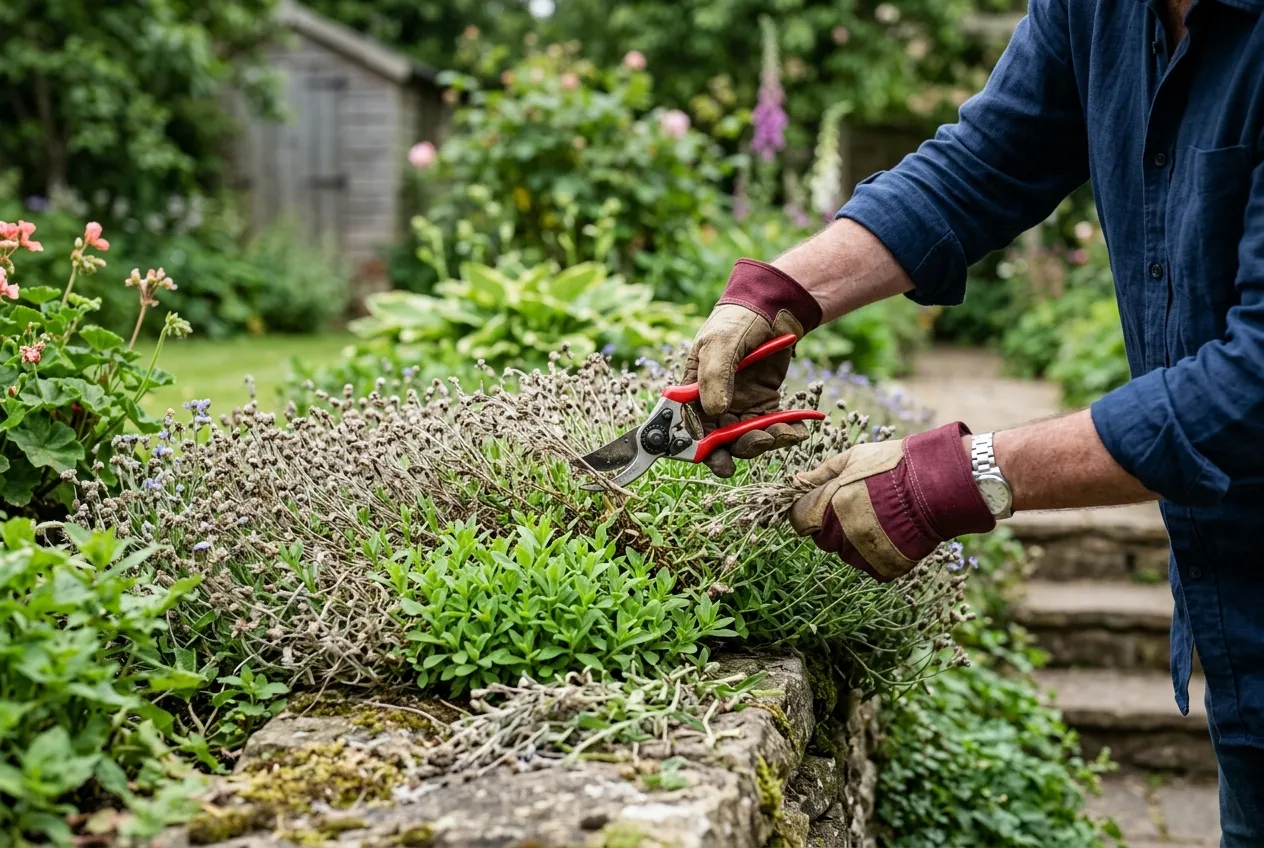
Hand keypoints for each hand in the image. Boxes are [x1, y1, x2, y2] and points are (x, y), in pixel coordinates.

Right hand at [683, 259, 821, 476]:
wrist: (773, 309)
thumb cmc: (737, 321)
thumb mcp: (720, 343)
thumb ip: (714, 376)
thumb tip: (715, 411)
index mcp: (693, 390)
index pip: (688, 426)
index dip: (697, 447)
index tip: (714, 459)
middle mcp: (714, 404)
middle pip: (718, 440)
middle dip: (735, 449)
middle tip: (755, 444)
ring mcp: (740, 406)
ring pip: (746, 438)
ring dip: (762, 442)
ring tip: (779, 435)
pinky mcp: (765, 405)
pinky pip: (771, 427)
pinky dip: (784, 433)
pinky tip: (796, 430)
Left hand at [789, 422, 996, 581]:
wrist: (938, 484)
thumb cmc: (893, 465)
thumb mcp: (852, 458)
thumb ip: (820, 474)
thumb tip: (795, 482)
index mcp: (828, 505)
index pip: (798, 519)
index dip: (806, 511)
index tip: (819, 504)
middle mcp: (841, 533)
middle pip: (821, 538)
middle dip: (831, 525)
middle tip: (856, 507)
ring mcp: (863, 553)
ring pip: (844, 553)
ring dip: (853, 540)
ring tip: (878, 518)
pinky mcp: (884, 567)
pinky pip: (868, 565)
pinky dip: (874, 554)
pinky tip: (889, 533)